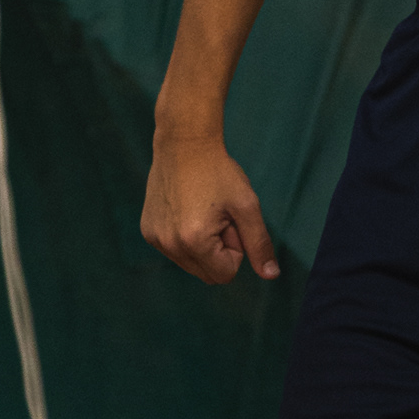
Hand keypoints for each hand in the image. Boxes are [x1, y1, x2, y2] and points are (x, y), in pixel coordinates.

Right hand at [141, 132, 279, 285]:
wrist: (184, 144)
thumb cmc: (219, 172)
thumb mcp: (247, 206)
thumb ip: (259, 243)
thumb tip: (271, 275)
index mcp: (194, 241)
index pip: (225, 274)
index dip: (235, 250)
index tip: (230, 221)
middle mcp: (169, 245)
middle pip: (207, 274)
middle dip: (219, 251)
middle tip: (218, 217)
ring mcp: (154, 239)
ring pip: (191, 264)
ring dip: (203, 246)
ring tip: (202, 212)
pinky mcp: (147, 231)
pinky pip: (175, 251)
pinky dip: (186, 238)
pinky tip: (187, 210)